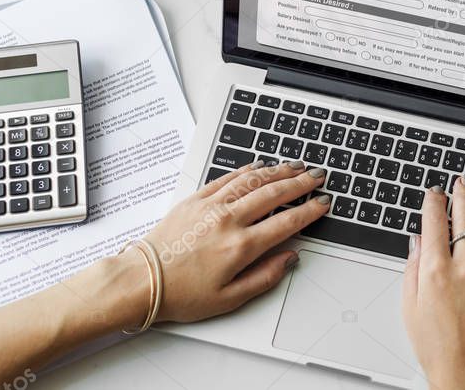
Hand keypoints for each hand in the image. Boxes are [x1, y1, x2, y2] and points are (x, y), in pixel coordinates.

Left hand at [140, 160, 329, 323]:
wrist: (141, 281)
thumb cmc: (181, 293)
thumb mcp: (230, 299)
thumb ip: (265, 277)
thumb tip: (289, 258)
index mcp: (241, 247)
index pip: (287, 222)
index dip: (310, 211)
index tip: (323, 203)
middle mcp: (228, 220)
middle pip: (274, 193)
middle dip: (300, 183)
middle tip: (317, 176)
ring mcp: (211, 206)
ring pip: (253, 180)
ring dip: (278, 171)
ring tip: (295, 166)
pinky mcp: (195, 199)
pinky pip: (227, 177)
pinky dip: (247, 169)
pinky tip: (260, 166)